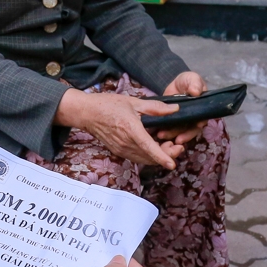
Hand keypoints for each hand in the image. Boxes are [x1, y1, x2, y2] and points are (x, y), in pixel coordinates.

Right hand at [56, 89, 178, 168]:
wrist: (87, 113)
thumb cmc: (108, 105)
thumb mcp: (134, 102)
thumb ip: (156, 107)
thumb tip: (175, 109)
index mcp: (130, 129)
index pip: (149, 147)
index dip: (162, 157)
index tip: (172, 164)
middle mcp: (126, 143)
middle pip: (150, 157)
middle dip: (167, 155)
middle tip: (179, 146)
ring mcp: (121, 149)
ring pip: (145, 159)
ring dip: (158, 157)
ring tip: (169, 145)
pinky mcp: (119, 152)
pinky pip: (138, 157)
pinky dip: (149, 156)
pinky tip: (155, 146)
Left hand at [156, 70, 207, 148]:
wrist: (174, 83)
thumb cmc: (187, 81)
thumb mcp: (192, 79)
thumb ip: (195, 84)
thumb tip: (196, 91)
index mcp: (201, 110)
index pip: (202, 120)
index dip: (198, 125)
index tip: (195, 127)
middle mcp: (193, 119)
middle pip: (190, 130)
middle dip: (184, 135)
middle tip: (177, 140)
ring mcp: (182, 122)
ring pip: (178, 131)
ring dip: (171, 135)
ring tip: (162, 136)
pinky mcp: (171, 122)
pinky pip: (168, 128)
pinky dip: (163, 131)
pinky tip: (155, 133)